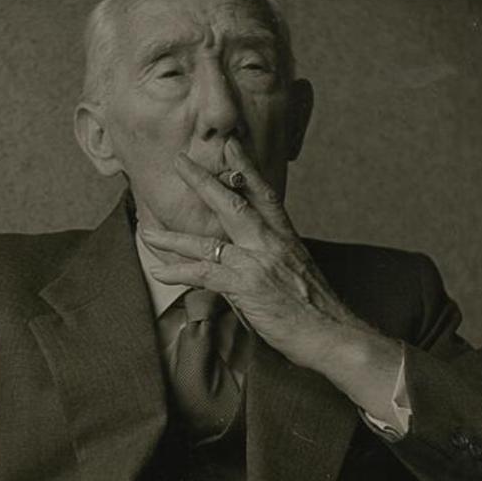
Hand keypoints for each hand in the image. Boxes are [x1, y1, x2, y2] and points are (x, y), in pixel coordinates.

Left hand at [140, 139, 402, 415]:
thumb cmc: (317, 311)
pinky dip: (179, 272)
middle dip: (203, 182)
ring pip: (209, 242)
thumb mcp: (298, 275)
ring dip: (174, 237)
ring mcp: (258, 262)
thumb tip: (257, 264)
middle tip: (180, 162)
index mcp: (286, 238)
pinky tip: (160, 271)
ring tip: (148, 232)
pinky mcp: (248, 286)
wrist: (334, 334)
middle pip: (233, 203)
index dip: (246, 169)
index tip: (231, 146)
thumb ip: (275, 262)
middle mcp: (272, 243)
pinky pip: (205, 274)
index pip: (264, 195)